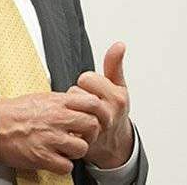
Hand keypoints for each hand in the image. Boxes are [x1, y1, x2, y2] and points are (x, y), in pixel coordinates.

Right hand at [0, 91, 101, 174]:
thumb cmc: (13, 112)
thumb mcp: (41, 97)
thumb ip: (61, 101)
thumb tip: (76, 103)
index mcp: (58, 102)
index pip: (92, 103)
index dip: (97, 113)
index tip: (93, 119)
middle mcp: (57, 119)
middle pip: (92, 126)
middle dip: (90, 134)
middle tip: (83, 137)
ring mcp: (51, 138)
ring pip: (82, 148)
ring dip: (76, 152)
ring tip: (67, 150)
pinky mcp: (43, 156)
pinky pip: (66, 166)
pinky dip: (63, 166)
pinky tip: (56, 160)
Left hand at [67, 41, 133, 168]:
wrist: (113, 142)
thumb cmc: (114, 109)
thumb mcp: (118, 86)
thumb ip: (114, 64)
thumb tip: (119, 44)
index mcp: (117, 97)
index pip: (87, 78)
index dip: (86, 81)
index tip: (91, 88)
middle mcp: (108, 113)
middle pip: (77, 92)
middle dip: (76, 94)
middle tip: (83, 101)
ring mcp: (97, 129)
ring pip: (71, 108)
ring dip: (70, 108)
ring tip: (77, 111)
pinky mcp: (85, 141)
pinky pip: (68, 126)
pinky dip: (66, 123)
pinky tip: (72, 122)